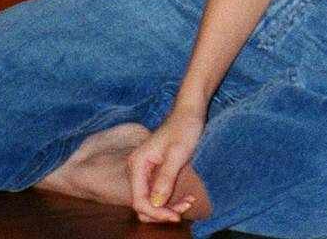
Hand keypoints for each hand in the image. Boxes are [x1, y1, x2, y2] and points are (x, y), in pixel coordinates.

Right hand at [127, 109, 203, 223]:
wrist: (189, 112)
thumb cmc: (184, 127)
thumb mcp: (177, 153)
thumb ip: (165, 178)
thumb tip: (156, 203)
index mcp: (137, 164)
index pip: (139, 201)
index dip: (156, 213)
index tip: (177, 215)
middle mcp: (137, 170)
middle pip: (144, 206)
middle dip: (163, 212)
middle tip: (186, 205)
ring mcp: (145, 173)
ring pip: (151, 203)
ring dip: (169, 208)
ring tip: (189, 201)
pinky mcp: (154, 174)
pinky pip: (158, 195)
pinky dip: (171, 201)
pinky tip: (187, 197)